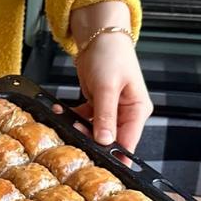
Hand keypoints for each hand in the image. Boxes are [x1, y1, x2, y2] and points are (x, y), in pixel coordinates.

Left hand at [70, 2, 152, 152]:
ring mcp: (111, 110)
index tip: (100, 164)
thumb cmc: (111, 55)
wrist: (98, 37)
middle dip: (92, 140)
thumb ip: (105, 115)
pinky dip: (72, 117)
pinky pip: (84, 119)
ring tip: (67, 123)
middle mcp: (126, 112)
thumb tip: (105, 141)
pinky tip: (63, 112)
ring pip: (94, 131)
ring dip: (79, 129)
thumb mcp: (107, 86)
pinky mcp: (97, 106)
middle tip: (75, 138)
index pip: (129, 141)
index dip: (115, 155)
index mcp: (137, 110)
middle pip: (110, 139)